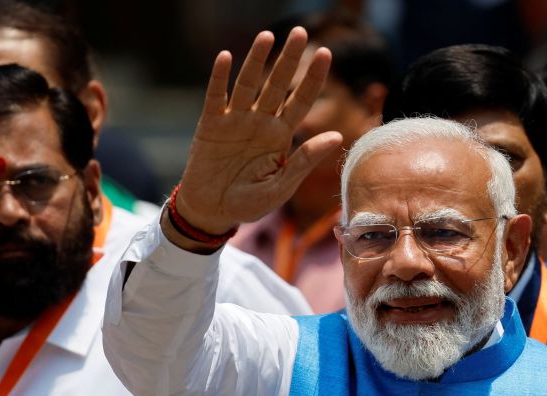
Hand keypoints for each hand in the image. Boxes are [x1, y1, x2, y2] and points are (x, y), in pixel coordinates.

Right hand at [177, 27, 343, 234]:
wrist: (213, 212)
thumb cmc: (249, 203)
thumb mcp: (281, 187)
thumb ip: (305, 161)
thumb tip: (336, 136)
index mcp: (281, 136)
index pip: (302, 101)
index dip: (313, 78)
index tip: (326, 53)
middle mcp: (261, 122)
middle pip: (277, 85)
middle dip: (289, 59)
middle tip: (300, 32)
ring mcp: (235, 121)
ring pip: (248, 85)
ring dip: (256, 60)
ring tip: (267, 36)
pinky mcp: (211, 125)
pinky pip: (216, 97)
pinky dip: (220, 78)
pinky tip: (226, 57)